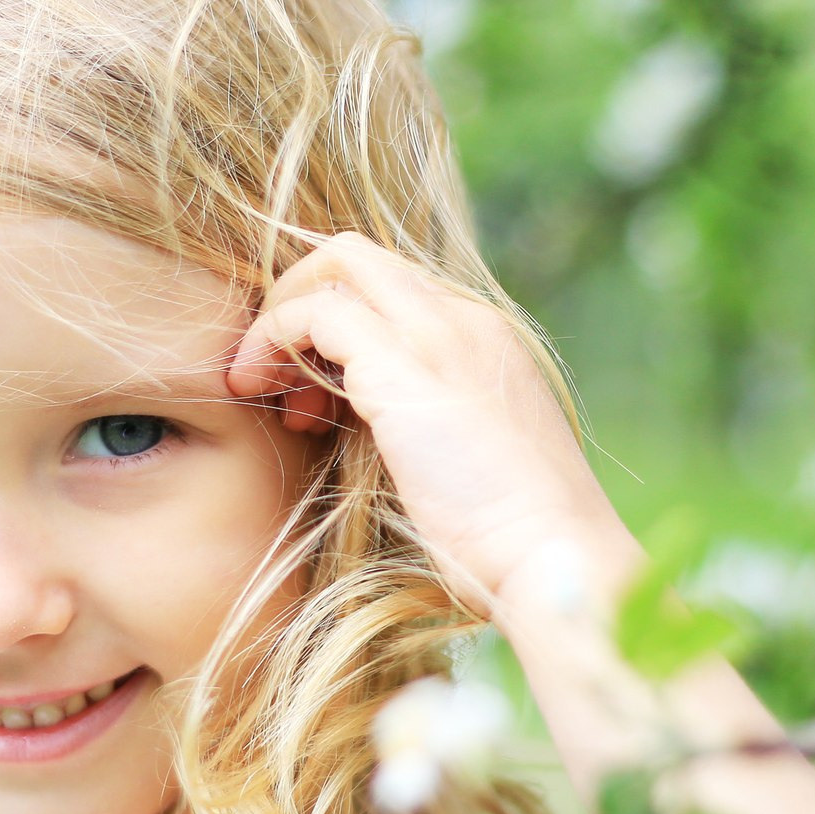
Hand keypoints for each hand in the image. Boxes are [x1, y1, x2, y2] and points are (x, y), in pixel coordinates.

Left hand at [225, 234, 636, 607]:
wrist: (554, 556)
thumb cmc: (513, 540)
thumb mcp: (472, 463)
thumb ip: (429, 427)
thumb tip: (372, 437)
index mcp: (487, 339)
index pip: (393, 287)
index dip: (336, 323)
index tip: (313, 395)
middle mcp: (465, 319)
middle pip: (358, 256)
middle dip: (297, 297)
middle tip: (274, 376)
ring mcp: (439, 334)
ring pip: (335, 265)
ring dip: (279, 319)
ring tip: (262, 391)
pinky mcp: (402, 365)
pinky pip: (315, 312)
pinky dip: (273, 339)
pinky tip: (260, 392)